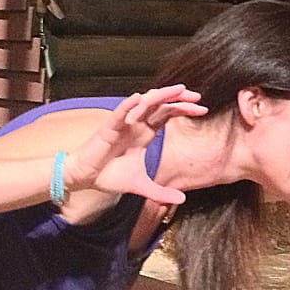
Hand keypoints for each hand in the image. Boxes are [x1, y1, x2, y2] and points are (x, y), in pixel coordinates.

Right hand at [65, 85, 207, 205]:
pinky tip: (140, 98)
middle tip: (197, 95)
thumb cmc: (111, 176)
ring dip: (160, 96)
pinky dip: (129, 105)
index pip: (167, 115)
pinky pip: (120, 114)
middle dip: (178, 99)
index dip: (183, 110)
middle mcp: (136, 124)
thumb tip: (182, 199)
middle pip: (160, 105)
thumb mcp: (142, 186)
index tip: (202, 109)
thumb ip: (162, 193)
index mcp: (145, 133)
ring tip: (177, 90)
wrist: (86, 177)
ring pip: (143, 104)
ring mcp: (123, 124)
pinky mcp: (108, 128)